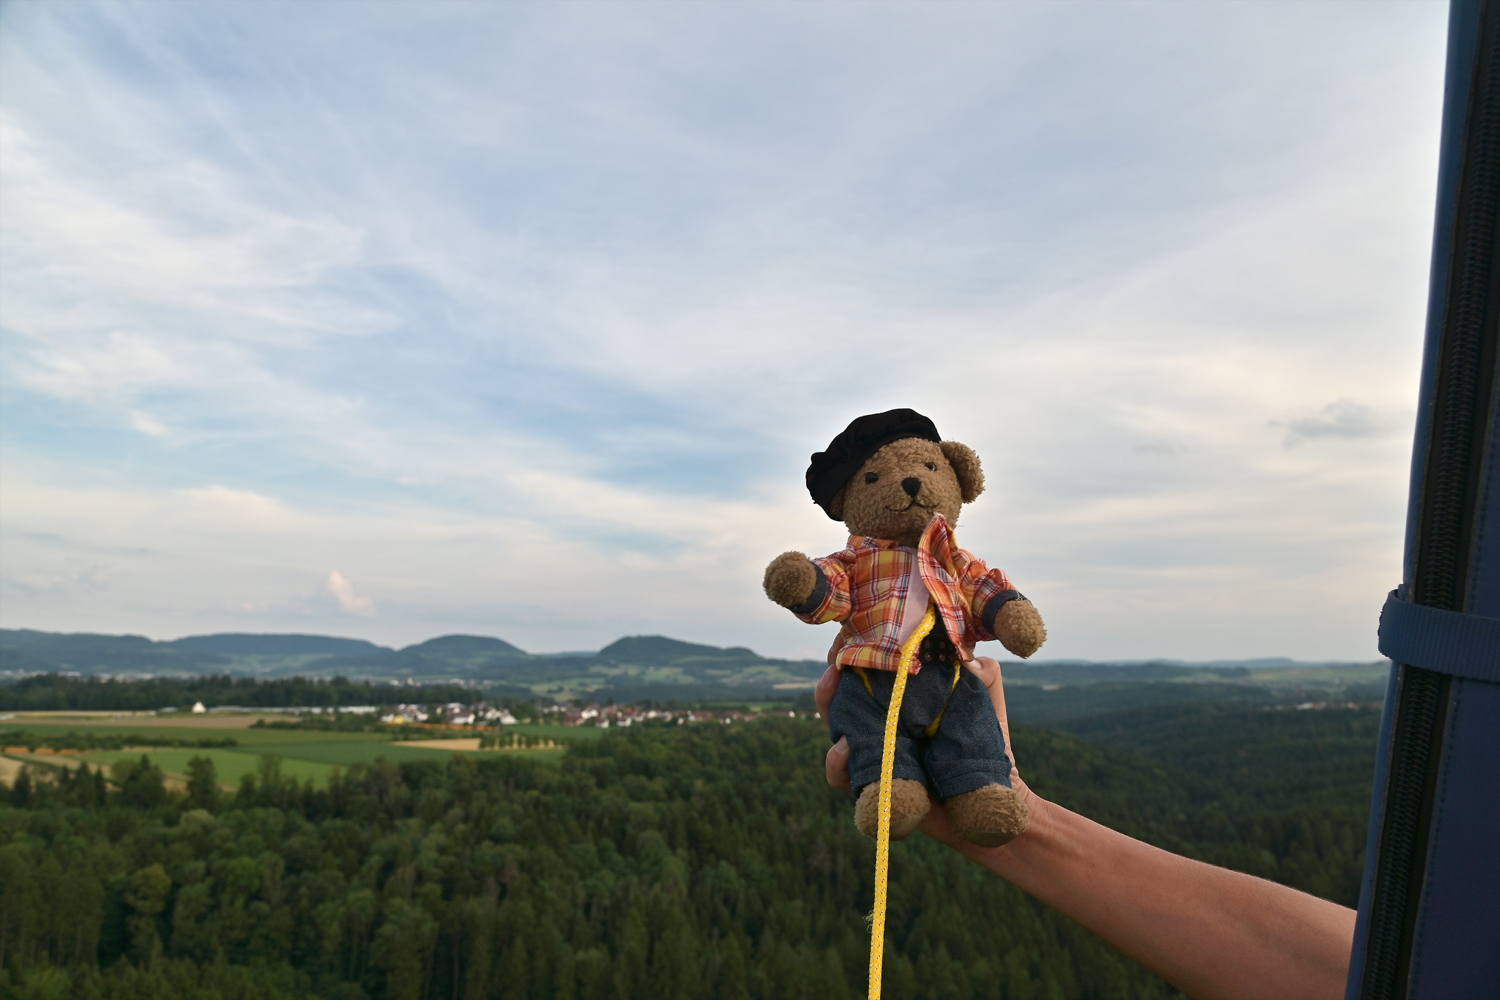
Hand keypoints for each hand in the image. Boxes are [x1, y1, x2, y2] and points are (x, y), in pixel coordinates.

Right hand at [816, 651, 1035, 842]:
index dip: (855, 650)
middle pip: (840, 693)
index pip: (869, 669)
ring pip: (833, 727)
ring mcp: (876, 754)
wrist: (994, 806)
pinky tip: (846, 746)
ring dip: (826, 705)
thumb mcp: (988, 705)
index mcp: (904, 701)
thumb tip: (969, 659)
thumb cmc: (989, 751)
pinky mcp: (873, 786)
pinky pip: (841, 775)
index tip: (855, 633)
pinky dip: (836, 762)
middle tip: (835, 660)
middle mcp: (884, 724)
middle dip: (831, 672)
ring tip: (833, 687)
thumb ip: (986, 676)